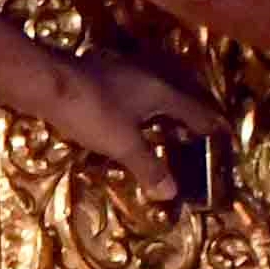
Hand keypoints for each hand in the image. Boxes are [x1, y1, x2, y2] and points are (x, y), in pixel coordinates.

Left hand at [13, 37, 228, 199]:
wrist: (45, 83)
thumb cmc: (91, 111)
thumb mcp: (123, 144)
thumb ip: (148, 167)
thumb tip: (171, 192)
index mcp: (160, 90)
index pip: (195, 109)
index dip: (210, 125)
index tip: (224, 135)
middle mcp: (145, 77)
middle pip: (175, 100)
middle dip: (187, 119)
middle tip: (198, 139)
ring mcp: (120, 76)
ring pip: (150, 98)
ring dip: (160, 116)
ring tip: (167, 135)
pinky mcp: (98, 79)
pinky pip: (130, 99)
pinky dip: (137, 115)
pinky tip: (129, 126)